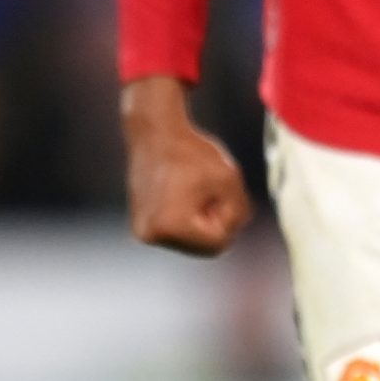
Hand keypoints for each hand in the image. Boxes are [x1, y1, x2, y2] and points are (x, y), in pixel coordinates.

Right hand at [123, 75, 251, 254]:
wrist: (155, 131)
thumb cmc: (192, 152)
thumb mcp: (230, 180)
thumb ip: (239, 213)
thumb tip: (229, 233)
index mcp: (171, 226)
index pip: (218, 244)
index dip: (227, 217)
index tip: (216, 190)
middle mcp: (151, 235)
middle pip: (202, 248)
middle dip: (213, 223)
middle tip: (206, 190)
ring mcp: (142, 232)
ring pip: (190, 242)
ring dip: (200, 221)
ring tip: (192, 190)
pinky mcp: (140, 226)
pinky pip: (176, 234)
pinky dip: (185, 219)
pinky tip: (181, 193)